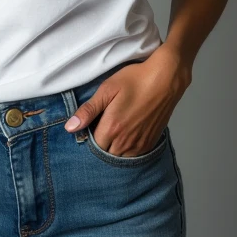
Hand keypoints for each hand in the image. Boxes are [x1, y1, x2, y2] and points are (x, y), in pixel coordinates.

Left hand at [63, 45, 191, 156]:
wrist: (166, 79)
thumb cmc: (135, 80)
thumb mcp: (107, 89)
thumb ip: (88, 110)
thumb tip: (69, 127)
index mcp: (112, 128)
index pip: (93, 145)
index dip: (89, 136)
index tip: (92, 124)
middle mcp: (126, 141)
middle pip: (106, 153)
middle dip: (101, 143)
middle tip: (103, 125)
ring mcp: (140, 144)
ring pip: (120, 157)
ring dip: (114, 148)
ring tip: (115, 129)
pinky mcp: (150, 142)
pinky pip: (134, 155)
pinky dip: (127, 149)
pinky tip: (127, 134)